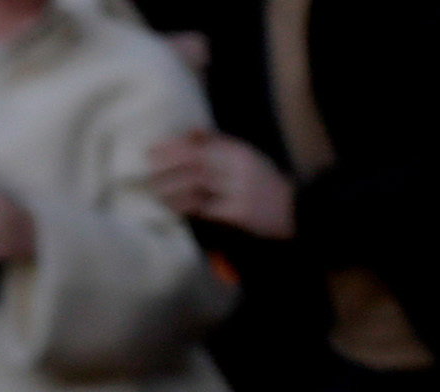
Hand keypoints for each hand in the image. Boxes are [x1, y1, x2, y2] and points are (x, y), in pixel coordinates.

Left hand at [146, 126, 293, 237]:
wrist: (293, 210)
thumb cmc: (262, 183)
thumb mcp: (246, 157)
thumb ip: (219, 144)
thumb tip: (190, 131)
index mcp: (239, 151)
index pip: (202, 144)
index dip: (174, 147)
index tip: (152, 150)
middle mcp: (240, 167)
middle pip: (197, 161)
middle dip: (168, 165)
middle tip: (146, 170)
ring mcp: (240, 190)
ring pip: (199, 184)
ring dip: (172, 186)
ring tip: (153, 190)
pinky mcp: (239, 213)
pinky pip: (206, 208)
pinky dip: (186, 206)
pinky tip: (171, 207)